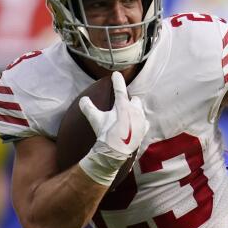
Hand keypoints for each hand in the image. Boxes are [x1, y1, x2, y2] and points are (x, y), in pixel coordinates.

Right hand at [78, 71, 148, 186]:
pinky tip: (136, 124)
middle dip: (128, 100)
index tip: (116, 74)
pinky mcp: (144, 130)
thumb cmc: (106, 134)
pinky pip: (144, 121)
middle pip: (134, 99)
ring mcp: (141, 120)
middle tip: (122, 103)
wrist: (116, 152)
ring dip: (135, 109)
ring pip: (140, 109)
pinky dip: (140, 121)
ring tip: (128, 113)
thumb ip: (88, 108)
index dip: (117, 80)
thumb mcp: (95, 119)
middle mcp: (134, 111)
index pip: (120, 89)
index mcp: (123, 106)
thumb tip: (83, 100)